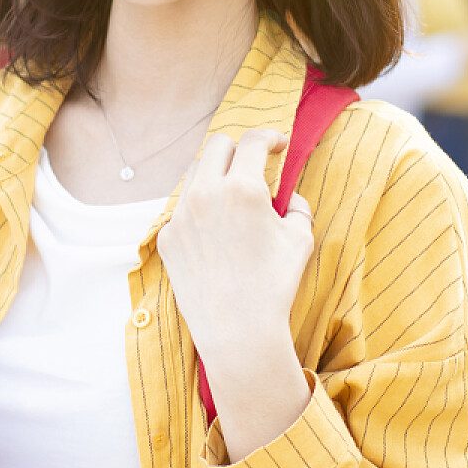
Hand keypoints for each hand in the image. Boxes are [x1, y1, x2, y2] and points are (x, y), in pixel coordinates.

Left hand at [157, 129, 314, 458]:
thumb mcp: (300, 239)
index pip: (253, 140)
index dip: (270, 137)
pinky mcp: (167, 238)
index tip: (278, 145)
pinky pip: (182, 210)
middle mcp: (206, 193)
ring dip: (215, 175)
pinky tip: (214, 231)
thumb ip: (298, 207)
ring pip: (194, 173)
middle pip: (217, 145)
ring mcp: (181, 215)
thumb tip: (291, 197)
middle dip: (238, 150)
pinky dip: (199, 211)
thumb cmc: (274, 285)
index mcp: (242, 187)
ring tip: (232, 196)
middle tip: (253, 165)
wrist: (237, 330)